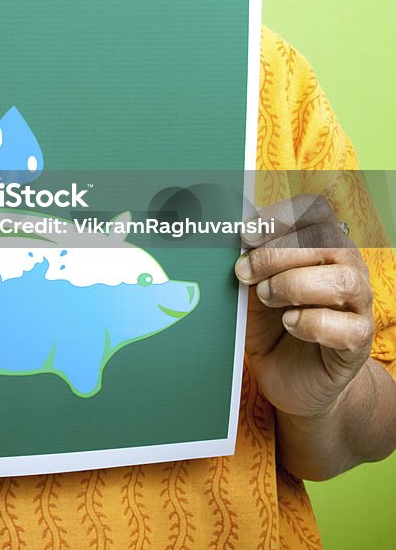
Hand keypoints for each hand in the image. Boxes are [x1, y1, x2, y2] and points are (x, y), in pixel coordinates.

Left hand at [235, 194, 373, 416]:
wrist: (292, 379)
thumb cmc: (271, 324)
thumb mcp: (252, 288)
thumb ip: (248, 263)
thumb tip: (231, 236)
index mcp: (321, 243)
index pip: (316, 210)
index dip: (281, 215)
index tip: (246, 233)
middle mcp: (347, 266)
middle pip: (326, 240)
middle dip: (276, 253)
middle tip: (244, 271)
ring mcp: (358, 304)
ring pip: (343, 280)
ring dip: (295, 285)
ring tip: (267, 298)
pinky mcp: (358, 341)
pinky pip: (347, 327)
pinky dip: (312, 323)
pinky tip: (289, 324)